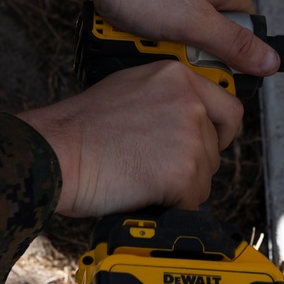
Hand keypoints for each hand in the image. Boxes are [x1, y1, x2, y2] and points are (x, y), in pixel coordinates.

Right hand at [15, 61, 242, 216]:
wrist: (55, 152)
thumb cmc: (80, 128)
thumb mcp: (130, 88)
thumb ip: (167, 98)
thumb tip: (190, 120)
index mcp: (177, 77)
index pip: (229, 109)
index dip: (219, 133)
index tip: (208, 144)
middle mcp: (189, 101)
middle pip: (215, 148)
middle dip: (191, 164)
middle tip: (153, 167)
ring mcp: (189, 135)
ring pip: (205, 177)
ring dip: (179, 186)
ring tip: (141, 178)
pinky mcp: (183, 170)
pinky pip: (192, 201)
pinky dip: (171, 205)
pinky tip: (142, 192)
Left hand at [28, 0, 280, 76]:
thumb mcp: (194, 21)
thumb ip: (234, 44)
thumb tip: (271, 61)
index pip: (246, 32)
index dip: (234, 57)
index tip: (215, 71)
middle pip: (208, 39)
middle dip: (187, 53)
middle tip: (171, 52)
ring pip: (176, 38)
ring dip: (158, 47)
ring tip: (141, 40)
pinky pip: (150, 31)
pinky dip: (138, 37)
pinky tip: (125, 33)